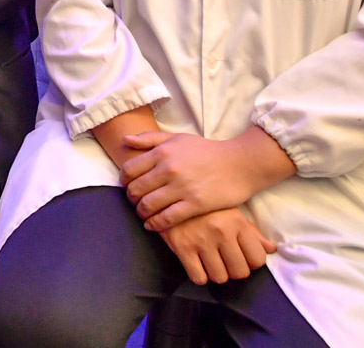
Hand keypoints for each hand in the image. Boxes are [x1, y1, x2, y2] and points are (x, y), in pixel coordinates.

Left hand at [122, 128, 295, 231]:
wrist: (239, 164)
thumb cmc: (207, 151)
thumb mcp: (178, 138)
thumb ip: (149, 138)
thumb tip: (125, 139)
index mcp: (162, 152)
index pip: (129, 169)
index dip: (124, 180)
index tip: (127, 185)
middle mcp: (169, 169)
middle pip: (136, 189)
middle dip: (131, 198)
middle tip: (134, 202)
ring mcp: (182, 187)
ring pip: (148, 205)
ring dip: (141, 212)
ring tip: (143, 214)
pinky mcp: (195, 204)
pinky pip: (167, 218)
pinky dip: (155, 224)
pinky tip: (152, 225)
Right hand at [158, 207, 275, 284]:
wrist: (170, 193)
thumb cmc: (205, 206)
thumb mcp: (231, 212)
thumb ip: (252, 232)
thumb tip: (271, 250)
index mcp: (237, 222)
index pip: (257, 259)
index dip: (251, 262)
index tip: (242, 257)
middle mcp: (221, 232)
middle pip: (240, 272)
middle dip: (234, 270)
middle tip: (226, 261)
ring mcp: (201, 240)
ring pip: (220, 277)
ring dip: (216, 273)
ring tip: (211, 261)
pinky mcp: (182, 247)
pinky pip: (198, 277)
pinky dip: (199, 275)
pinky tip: (197, 263)